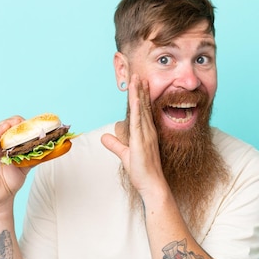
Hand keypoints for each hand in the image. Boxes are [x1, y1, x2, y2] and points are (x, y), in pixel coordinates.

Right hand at [0, 116, 30, 206]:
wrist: (3, 198)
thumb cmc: (11, 181)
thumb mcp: (25, 165)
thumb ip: (33, 156)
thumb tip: (48, 148)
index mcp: (2, 145)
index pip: (8, 129)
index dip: (17, 125)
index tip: (27, 122)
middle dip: (9, 124)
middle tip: (20, 121)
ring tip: (8, 125)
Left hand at [102, 75, 165, 196]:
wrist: (153, 184)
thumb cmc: (143, 172)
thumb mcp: (125, 155)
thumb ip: (115, 144)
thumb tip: (105, 137)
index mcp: (145, 133)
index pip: (142, 110)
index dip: (140, 96)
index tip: (138, 83)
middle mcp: (148, 131)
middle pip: (143, 106)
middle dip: (140, 90)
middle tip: (138, 74)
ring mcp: (146, 135)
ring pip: (141, 110)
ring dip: (138, 94)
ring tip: (137, 79)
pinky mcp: (141, 142)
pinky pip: (139, 122)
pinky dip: (137, 110)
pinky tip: (136, 99)